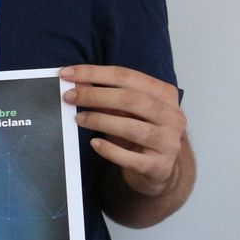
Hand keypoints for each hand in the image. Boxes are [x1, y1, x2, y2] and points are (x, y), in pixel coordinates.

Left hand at [61, 64, 185, 196]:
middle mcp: (172, 116)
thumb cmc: (140, 131)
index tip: (67, 73)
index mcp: (164, 94)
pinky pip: (132, 158)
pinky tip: (95, 143)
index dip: (95, 73)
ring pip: (132, 128)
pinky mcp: (160, 166)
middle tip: (70, 97)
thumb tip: (77, 82)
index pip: (127, 76)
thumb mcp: (125, 110)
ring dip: (100, 121)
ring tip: (79, 119)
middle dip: (95, 96)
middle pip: (131, 99)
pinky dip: (110, 150)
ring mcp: (168, 142)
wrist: (162, 166)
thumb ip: (104, 95)